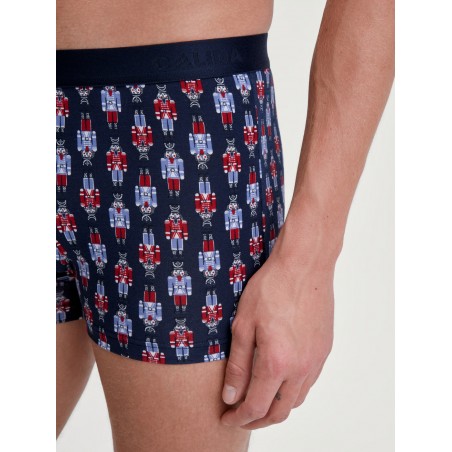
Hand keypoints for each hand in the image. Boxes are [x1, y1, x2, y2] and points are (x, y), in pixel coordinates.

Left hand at [220, 238, 334, 429]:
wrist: (304, 266)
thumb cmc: (271, 288)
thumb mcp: (243, 324)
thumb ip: (238, 364)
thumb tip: (231, 396)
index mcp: (276, 362)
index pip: (256, 406)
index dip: (239, 418)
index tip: (226, 419)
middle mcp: (301, 368)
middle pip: (280, 411)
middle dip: (258, 420)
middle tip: (241, 417)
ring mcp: (316, 360)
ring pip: (297, 399)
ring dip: (277, 407)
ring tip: (259, 400)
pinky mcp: (324, 350)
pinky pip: (308, 382)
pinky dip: (292, 391)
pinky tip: (280, 379)